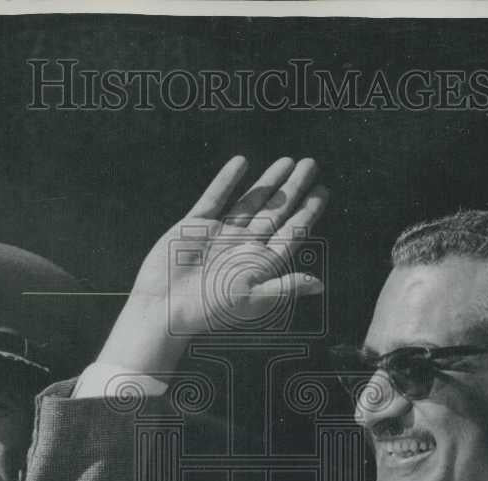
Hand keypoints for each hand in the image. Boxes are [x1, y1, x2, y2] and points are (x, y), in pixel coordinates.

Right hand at [97, 156, 327, 374]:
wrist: (163, 309)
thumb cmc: (208, 312)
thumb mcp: (252, 300)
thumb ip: (285, 287)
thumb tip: (320, 285)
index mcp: (260, 264)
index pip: (291, 232)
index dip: (308, 211)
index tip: (323, 190)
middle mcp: (243, 247)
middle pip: (276, 211)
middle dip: (294, 188)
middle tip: (311, 164)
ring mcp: (220, 235)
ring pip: (250, 202)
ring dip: (268, 182)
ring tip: (287, 161)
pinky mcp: (195, 227)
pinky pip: (216, 198)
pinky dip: (228, 181)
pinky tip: (242, 163)